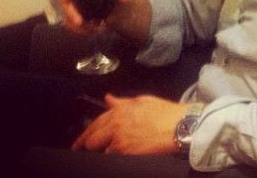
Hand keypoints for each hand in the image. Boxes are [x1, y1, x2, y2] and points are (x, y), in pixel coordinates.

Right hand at [60, 0, 150, 42]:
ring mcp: (69, 5)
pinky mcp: (72, 16)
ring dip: (78, 26)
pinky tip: (94, 31)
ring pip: (67, 17)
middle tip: (80, 22)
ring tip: (94, 29)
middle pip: (65, 3)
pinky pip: (72, 25)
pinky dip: (81, 30)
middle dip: (71, 14)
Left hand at [72, 94, 188, 154]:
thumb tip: (108, 99)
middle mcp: (116, 125)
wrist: (178, 127)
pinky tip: (126, 152)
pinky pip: (114, 157)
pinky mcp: (126, 153)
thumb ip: (121, 102)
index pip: (95, 124)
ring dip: (107, 151)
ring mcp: (120, 141)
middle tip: (86, 150)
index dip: (84, 136)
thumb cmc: (163, 113)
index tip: (78, 143)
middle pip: (92, 140)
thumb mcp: (141, 101)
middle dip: (89, 145)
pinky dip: (117, 156)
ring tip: (118, 148)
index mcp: (119, 110)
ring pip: (103, 151)